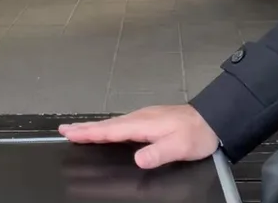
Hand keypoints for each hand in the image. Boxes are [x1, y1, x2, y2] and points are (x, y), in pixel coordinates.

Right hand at [58, 105, 219, 168]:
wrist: (213, 120)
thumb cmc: (197, 133)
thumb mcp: (179, 146)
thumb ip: (158, 153)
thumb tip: (138, 159)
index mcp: (143, 124)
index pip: (110, 131)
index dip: (89, 133)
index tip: (70, 133)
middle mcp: (140, 118)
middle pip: (106, 125)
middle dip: (84, 128)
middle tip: (64, 131)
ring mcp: (144, 118)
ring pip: (113, 124)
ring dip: (94, 127)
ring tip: (77, 131)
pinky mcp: (150, 120)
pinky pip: (121, 124)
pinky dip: (108, 127)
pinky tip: (106, 131)